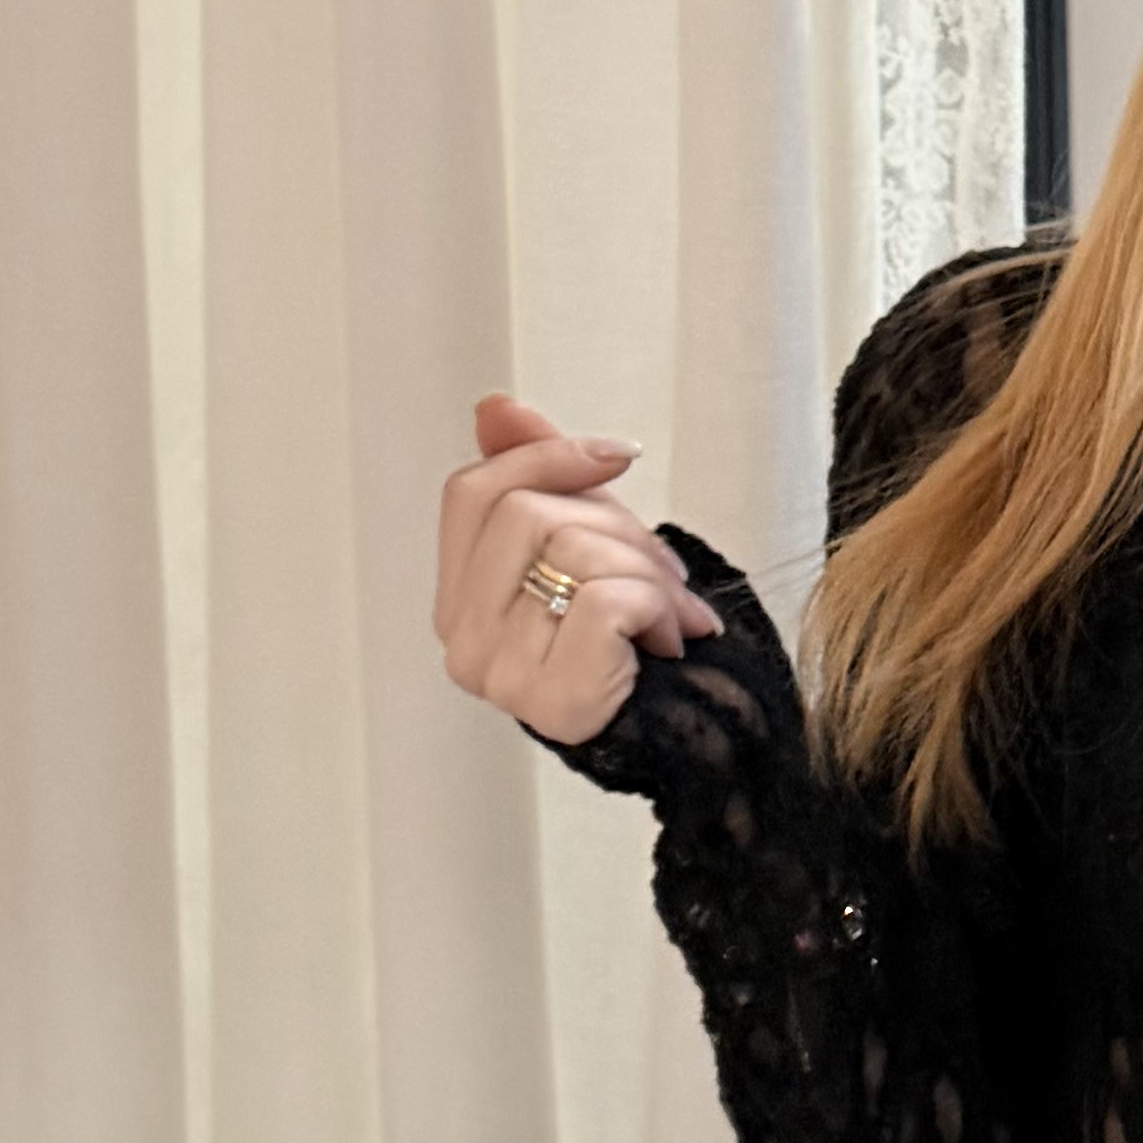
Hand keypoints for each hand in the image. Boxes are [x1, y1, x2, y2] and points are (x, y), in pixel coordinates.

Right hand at [435, 393, 723, 746]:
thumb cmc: (629, 643)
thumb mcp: (587, 545)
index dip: (544, 456)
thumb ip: (539, 479)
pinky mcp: (556, 700)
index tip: (617, 454)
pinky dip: (657, 608)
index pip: (473, 493)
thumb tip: (494, 406)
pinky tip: (670, 641)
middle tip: (665, 572)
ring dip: (650, 573)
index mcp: (458, 602)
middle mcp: (464, 642)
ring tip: (674, 612)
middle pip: (526, 514)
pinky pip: (606, 602)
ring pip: (573, 552)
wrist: (684, 736)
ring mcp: (502, 676)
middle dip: (618, 526)